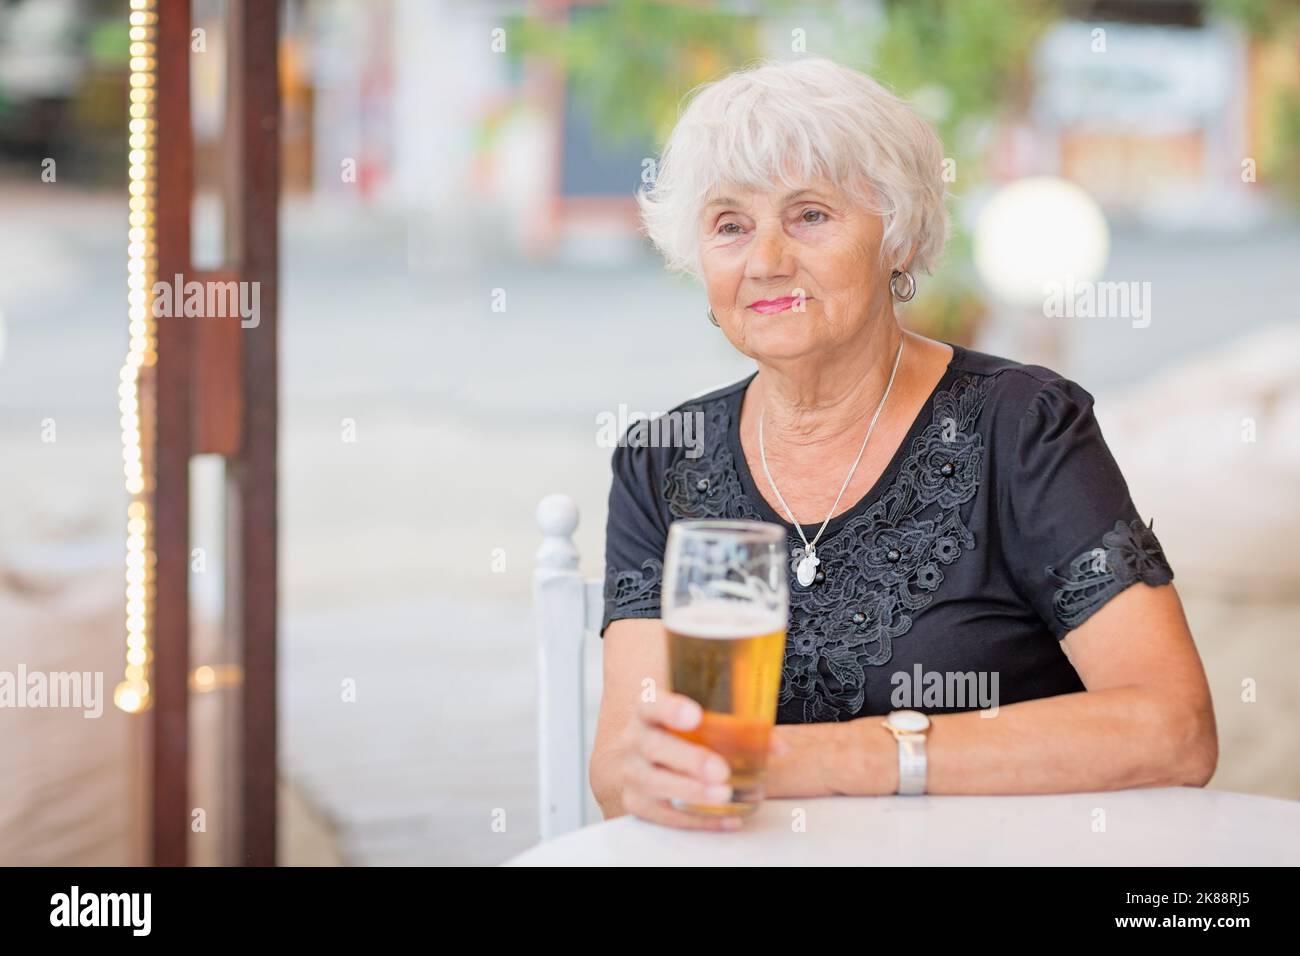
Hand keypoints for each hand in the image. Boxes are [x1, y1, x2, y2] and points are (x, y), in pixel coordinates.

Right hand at [617, 692, 744, 830]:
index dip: (670, 709)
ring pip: (656, 783)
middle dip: (689, 760)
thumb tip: (778, 747)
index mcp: (647, 710)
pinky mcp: (637, 803)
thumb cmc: (680, 732)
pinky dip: (699, 819)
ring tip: (723, 795)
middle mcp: (634, 740)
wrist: (643, 754)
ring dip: (692, 791)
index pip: (651, 703)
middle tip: (719, 770)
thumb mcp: (701, 718)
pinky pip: (665, 815)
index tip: (695, 715)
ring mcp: (633, 773)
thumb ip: (739, 727)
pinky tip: (728, 818)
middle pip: (654, 747)